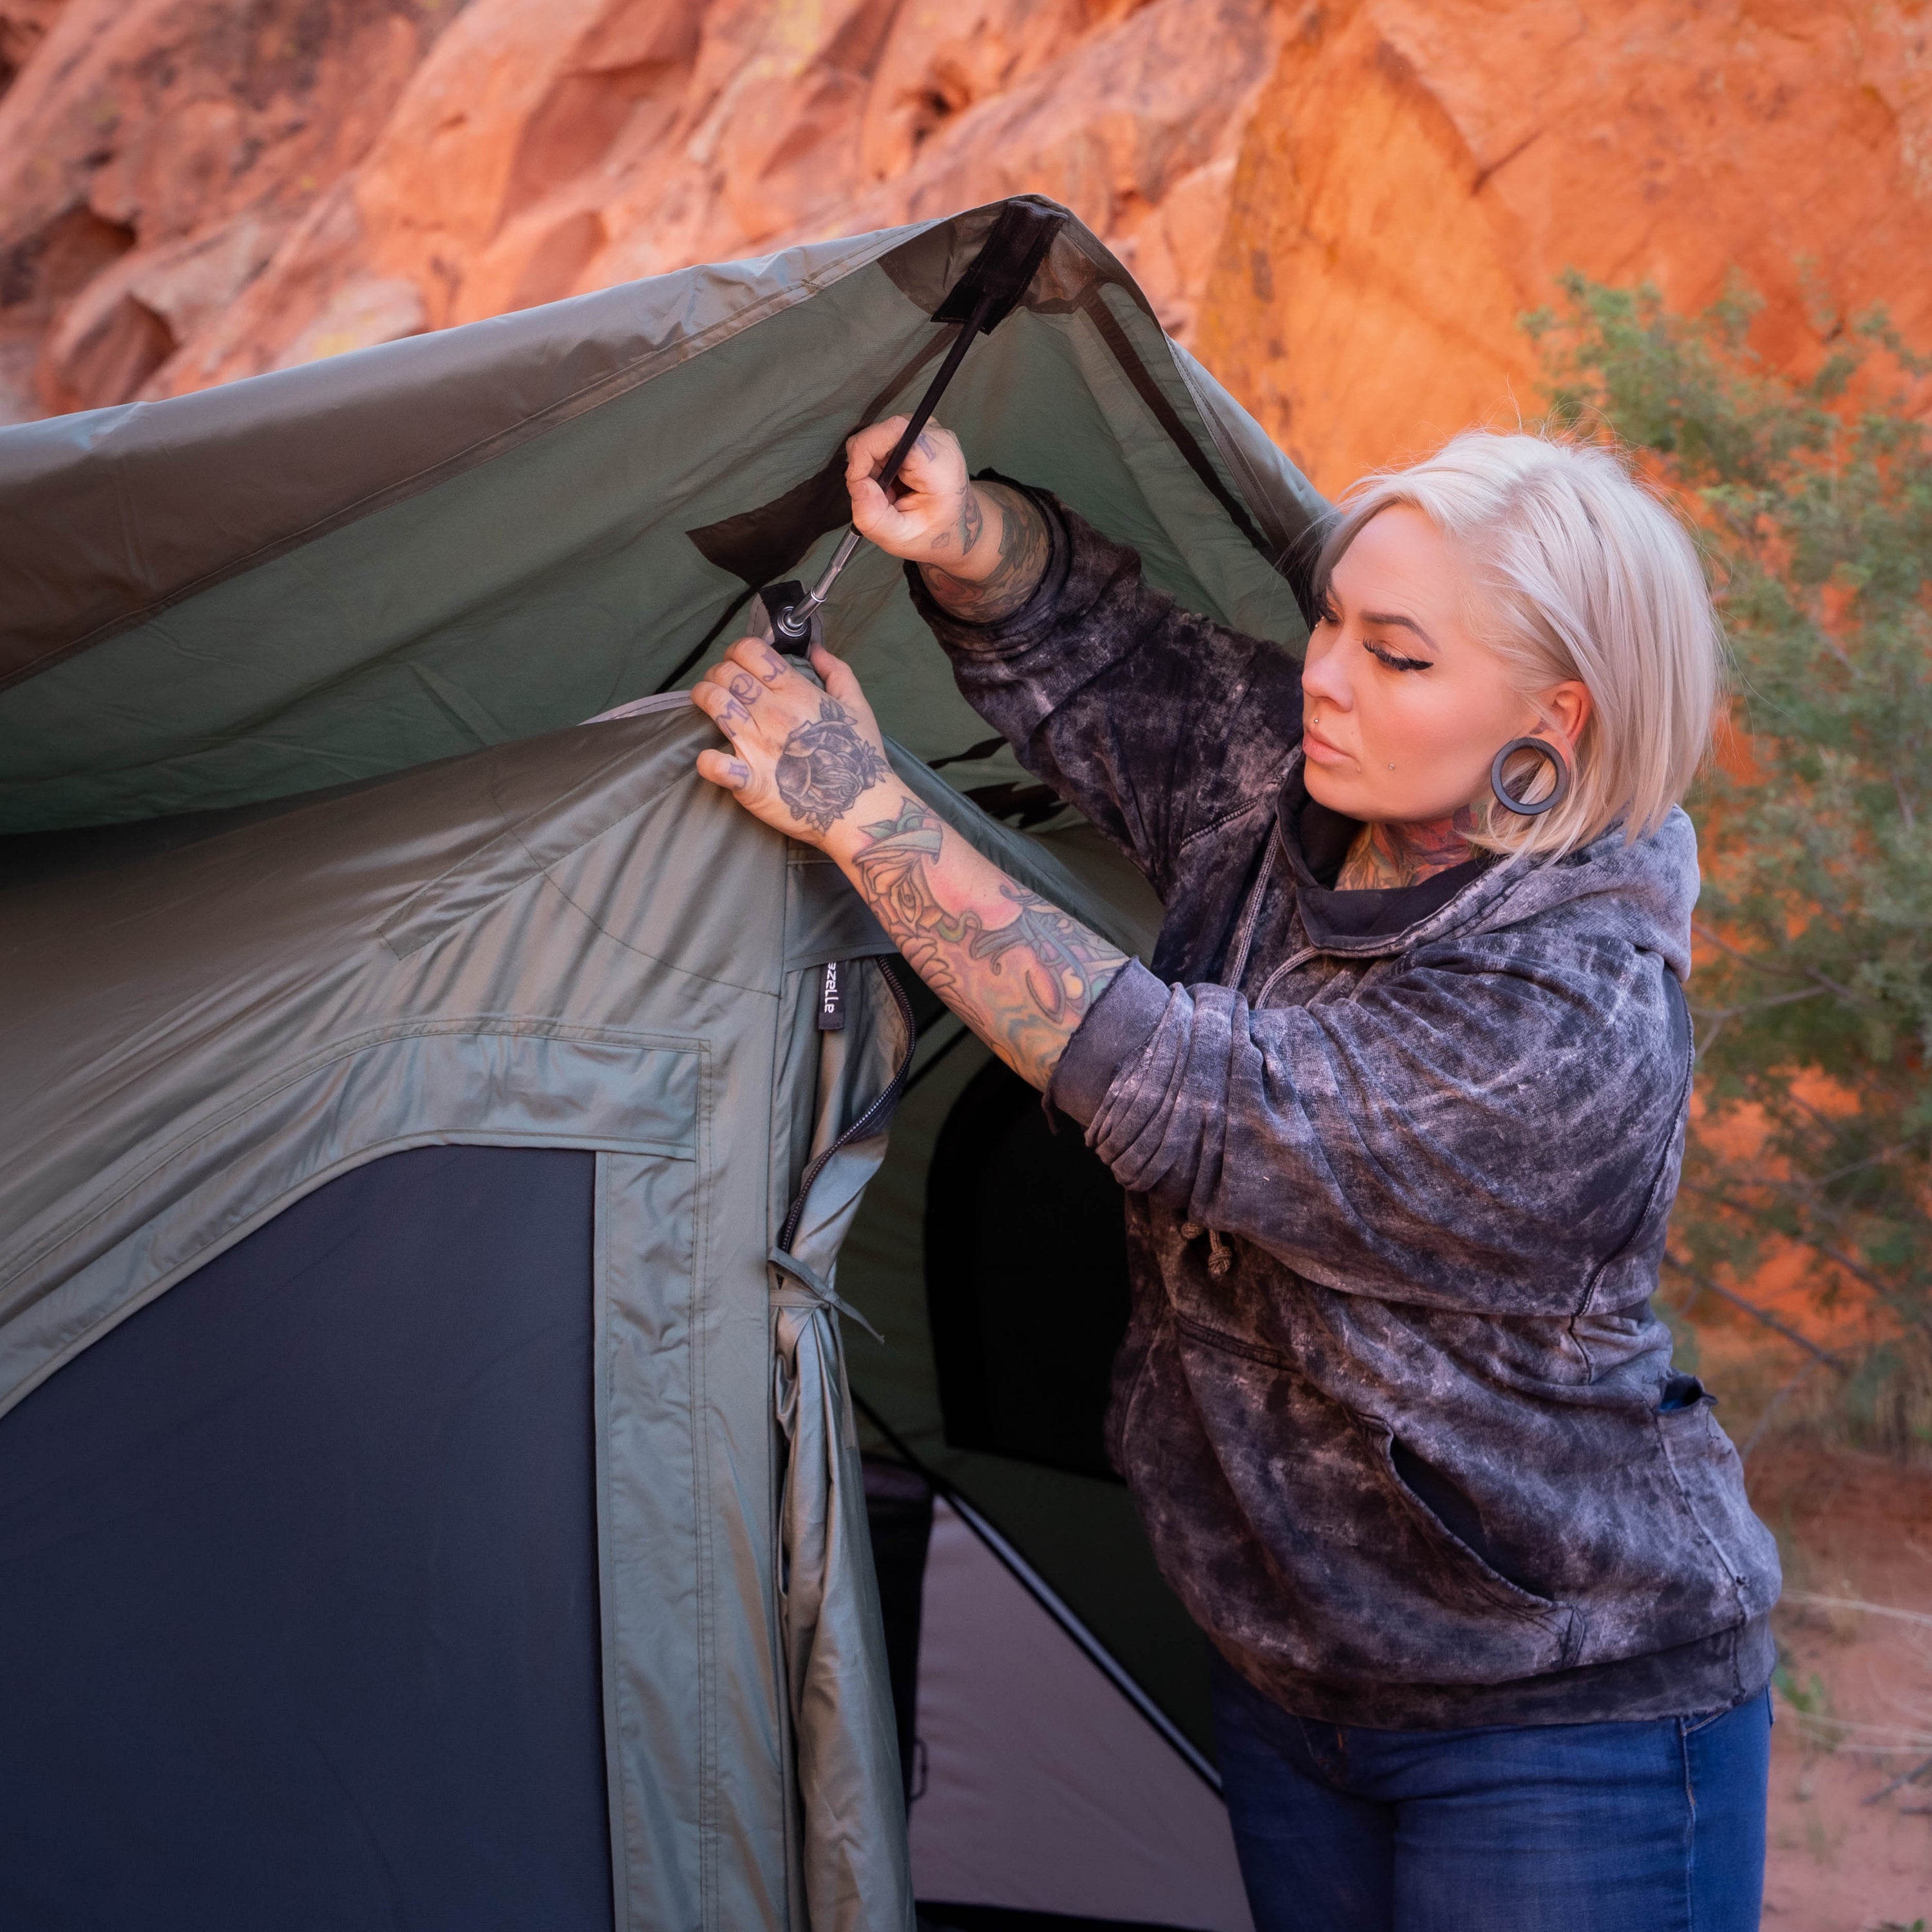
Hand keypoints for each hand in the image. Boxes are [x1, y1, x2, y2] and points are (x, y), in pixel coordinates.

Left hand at [692, 635, 896, 850]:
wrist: (859, 808)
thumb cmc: (859, 758)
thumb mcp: (857, 707)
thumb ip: (837, 672)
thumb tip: (817, 650)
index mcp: (796, 693)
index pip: (752, 652)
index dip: (737, 651)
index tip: (737, 663)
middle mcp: (773, 714)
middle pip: (727, 674)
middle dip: (717, 672)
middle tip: (721, 684)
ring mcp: (758, 746)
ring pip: (714, 704)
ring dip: (703, 697)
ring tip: (706, 703)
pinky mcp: (750, 781)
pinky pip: (717, 766)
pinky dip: (708, 761)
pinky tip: (709, 758)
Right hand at [844, 417, 1000, 581]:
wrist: (957, 524)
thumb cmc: (932, 532)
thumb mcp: (898, 538)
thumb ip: (872, 517)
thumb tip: (856, 483)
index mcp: (940, 465)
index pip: (895, 431)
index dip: (865, 451)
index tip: (859, 480)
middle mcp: (939, 439)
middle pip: (882, 433)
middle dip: (867, 464)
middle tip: (881, 494)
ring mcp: (932, 430)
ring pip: (881, 434)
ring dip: (874, 463)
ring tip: (891, 488)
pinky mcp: (922, 429)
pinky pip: (887, 436)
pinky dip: (882, 459)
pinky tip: (895, 478)